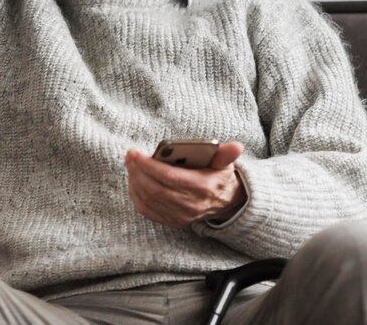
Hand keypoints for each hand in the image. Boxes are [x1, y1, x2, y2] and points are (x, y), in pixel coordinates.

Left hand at [125, 142, 245, 227]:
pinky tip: (133, 180)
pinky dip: (136, 195)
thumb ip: (226, 153)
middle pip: (156, 189)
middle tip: (130, 156)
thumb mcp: (224, 163)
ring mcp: (180, 215)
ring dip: (135, 181)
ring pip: (149, 199)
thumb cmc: (218, 176)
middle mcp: (190, 204)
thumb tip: (237, 146)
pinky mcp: (171, 220)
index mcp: (202, 187)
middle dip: (138, 171)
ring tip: (130, 164)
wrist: (223, 202)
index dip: (150, 166)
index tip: (136, 153)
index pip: (170, 177)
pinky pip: (147, 210)